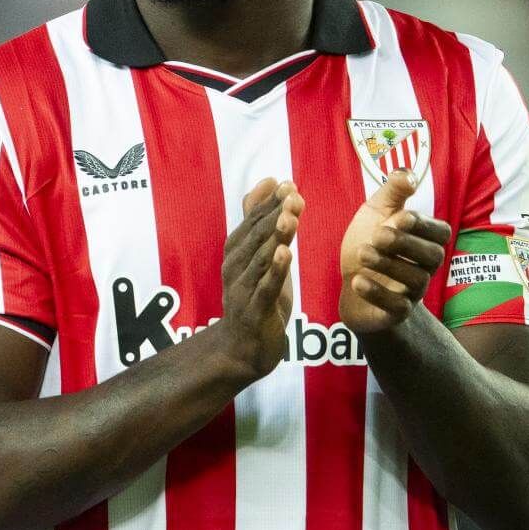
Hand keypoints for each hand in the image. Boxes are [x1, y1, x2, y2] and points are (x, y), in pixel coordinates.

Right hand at [219, 178, 302, 378]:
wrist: (242, 348)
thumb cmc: (253, 296)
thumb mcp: (257, 255)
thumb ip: (258, 219)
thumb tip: (268, 181)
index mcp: (236, 251)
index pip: (252, 221)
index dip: (269, 203)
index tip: (287, 184)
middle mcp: (234, 266)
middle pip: (256, 236)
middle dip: (275, 214)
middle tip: (293, 196)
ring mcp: (242, 288)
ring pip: (261, 258)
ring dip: (276, 237)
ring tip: (290, 217)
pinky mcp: (255, 310)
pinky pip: (265, 287)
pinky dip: (275, 270)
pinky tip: (285, 253)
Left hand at [338, 171, 451, 334]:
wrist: (352, 285)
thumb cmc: (371, 244)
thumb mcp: (377, 212)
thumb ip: (392, 192)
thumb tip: (408, 175)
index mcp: (425, 240)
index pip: (440, 232)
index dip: (422, 224)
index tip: (399, 216)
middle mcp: (425, 267)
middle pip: (432, 256)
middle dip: (406, 244)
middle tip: (378, 235)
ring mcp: (413, 292)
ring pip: (415, 281)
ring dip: (388, 265)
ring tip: (362, 253)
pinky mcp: (396, 313)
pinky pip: (397, 308)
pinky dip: (377, 294)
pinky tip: (357, 281)